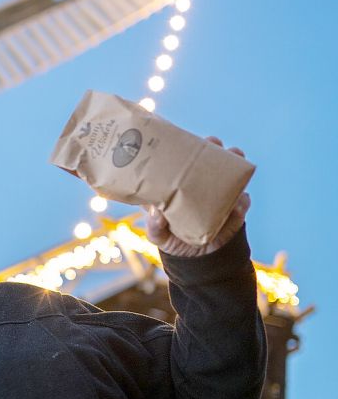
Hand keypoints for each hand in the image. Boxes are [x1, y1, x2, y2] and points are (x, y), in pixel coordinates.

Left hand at [145, 136, 250, 256]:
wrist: (201, 262)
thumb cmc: (174, 243)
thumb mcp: (159, 236)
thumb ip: (155, 227)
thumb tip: (156, 212)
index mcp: (179, 186)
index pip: (181, 161)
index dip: (181, 147)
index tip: (182, 137)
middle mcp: (201, 185)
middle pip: (208, 159)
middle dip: (212, 146)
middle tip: (213, 142)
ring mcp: (220, 194)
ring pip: (230, 173)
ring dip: (234, 160)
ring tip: (235, 155)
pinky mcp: (237, 209)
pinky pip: (243, 201)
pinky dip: (242, 199)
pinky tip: (239, 198)